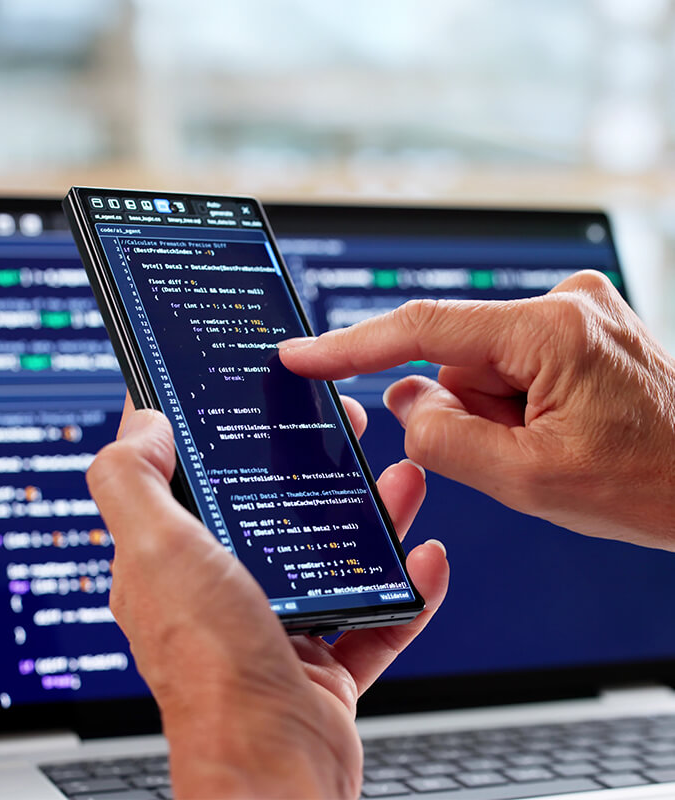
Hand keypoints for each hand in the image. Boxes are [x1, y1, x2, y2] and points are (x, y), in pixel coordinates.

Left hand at [88, 397, 450, 798]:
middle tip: (346, 427)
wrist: (272, 763)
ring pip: (328, 559)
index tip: (254, 392)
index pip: (183, 481)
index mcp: (165, 564)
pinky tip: (425, 558)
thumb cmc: (208, 664)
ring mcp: (271, 633)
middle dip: (310, 467)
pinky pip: (373, 620)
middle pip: (267, 513)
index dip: (216, 433)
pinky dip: (405, 590)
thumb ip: (132, 480)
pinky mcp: (321, 672)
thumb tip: (138, 421)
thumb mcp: (153, 548)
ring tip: (401, 478)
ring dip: (370, 518)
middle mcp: (215, 596)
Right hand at [278, 270, 674, 549]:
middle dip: (469, 411)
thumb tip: (407, 403)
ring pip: (486, 368)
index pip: (424, 328)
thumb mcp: (528, 481)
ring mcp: (583, 312)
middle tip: (523, 455)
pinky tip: (569, 435)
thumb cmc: (654, 484)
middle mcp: (568, 303)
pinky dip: (522, 406)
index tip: (298, 356)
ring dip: (499, 414)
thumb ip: (444, 439)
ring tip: (559, 448)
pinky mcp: (588, 330)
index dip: (350, 347)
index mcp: (552, 329)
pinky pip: (516, 367)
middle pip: (458, 358)